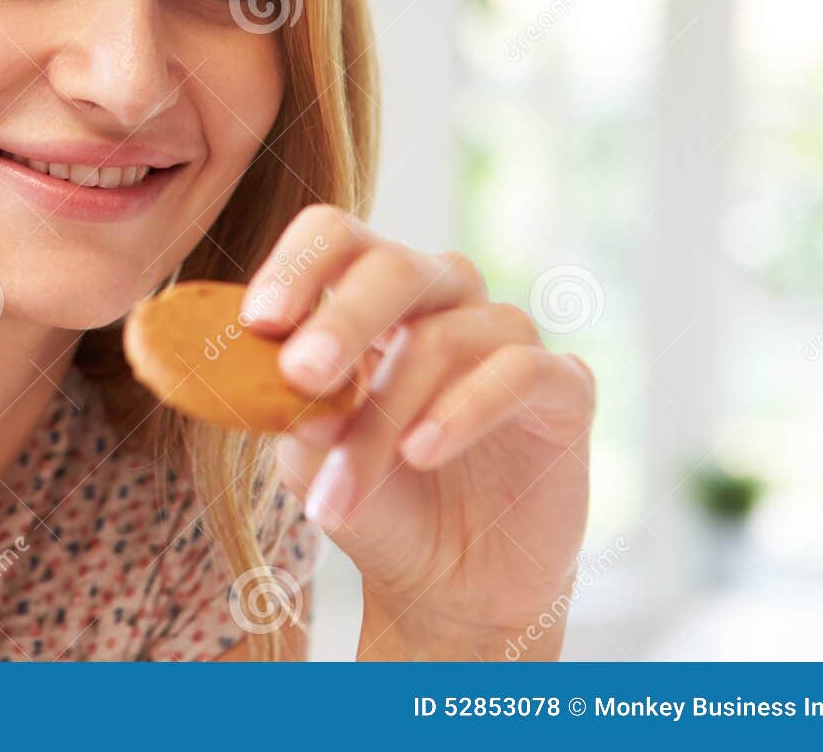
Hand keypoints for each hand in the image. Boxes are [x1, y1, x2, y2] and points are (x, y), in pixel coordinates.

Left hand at [241, 205, 595, 657]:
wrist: (450, 585)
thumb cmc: (375, 498)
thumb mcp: (313, 459)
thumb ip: (296, 412)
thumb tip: (289, 384)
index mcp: (371, 295)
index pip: (337, 238)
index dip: (297, 266)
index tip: (259, 321)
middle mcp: (442, 298)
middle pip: (394, 267)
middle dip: (342, 320)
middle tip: (300, 374)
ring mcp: (506, 336)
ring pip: (443, 338)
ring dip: (382, 418)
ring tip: (341, 490)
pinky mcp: (563, 385)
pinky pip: (518, 371)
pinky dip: (463, 410)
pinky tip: (420, 453)